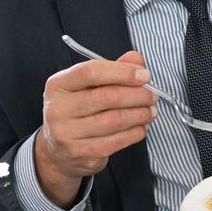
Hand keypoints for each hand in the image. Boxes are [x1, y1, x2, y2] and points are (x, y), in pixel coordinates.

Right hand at [33, 52, 155, 206]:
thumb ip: (113, 70)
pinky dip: (135, 132)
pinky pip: (116, 141)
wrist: (58, 151)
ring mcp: (66, 132)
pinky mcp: (79, 152)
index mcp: (59, 84)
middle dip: (138, 95)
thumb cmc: (79, 111)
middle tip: (153, 96)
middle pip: (107, 97)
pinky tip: (141, 127)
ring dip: (140, 115)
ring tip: (151, 111)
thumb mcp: (89, 86)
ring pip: (114, 120)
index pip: (91, 71)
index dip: (122, 72)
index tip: (145, 75)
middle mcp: (58, 108)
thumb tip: (136, 59)